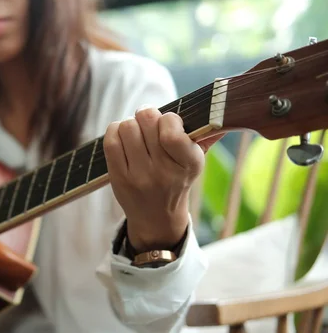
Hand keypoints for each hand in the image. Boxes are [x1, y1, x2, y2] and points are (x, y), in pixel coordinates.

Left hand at [103, 107, 222, 252]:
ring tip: (136, 132)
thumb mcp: (194, 162)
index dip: (168, 118)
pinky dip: (115, 131)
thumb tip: (221, 115)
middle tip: (148, 123)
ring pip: (127, 127)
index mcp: (189, 164)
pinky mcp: (119, 178)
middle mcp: (164, 172)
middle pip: (147, 120)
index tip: (168, 122)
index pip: (172, 131)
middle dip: (147, 116)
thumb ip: (206, 137)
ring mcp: (139, 176)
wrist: (157, 217)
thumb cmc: (176, 179)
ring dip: (130, 124)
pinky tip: (122, 136)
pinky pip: (111, 140)